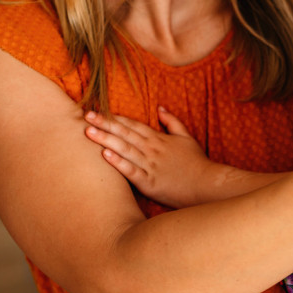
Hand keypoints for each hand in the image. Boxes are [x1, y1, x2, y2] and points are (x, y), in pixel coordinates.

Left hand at [84, 107, 231, 207]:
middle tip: (86, 116)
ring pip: (124, 149)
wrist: (206, 185)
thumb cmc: (196, 163)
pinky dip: (118, 162)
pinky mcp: (149, 183)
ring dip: (105, 139)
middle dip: (104, 124)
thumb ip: (172, 122)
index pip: (132, 125)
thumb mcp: (187, 137)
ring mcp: (150, 166)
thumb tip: (160, 108)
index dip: (114, 117)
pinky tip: (105, 155)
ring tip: (89, 132)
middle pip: (124, 134)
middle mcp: (151, 150)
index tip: (97, 111)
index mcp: (158, 139)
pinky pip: (131, 171)